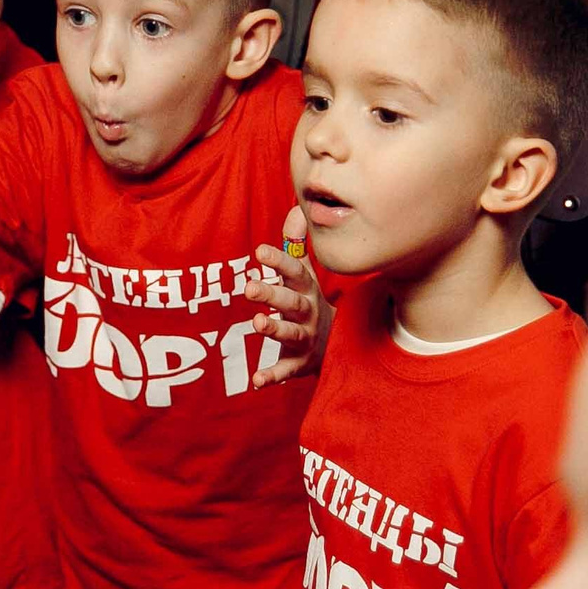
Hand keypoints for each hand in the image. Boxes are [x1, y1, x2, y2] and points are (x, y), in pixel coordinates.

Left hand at [247, 205, 330, 387]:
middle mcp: (307, 312)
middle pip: (290, 302)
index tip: (258, 252)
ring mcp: (306, 338)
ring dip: (274, 329)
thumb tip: (295, 208)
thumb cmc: (310, 301)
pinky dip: (272, 376)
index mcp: (307, 289)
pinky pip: (287, 370)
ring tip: (257, 323)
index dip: (278, 261)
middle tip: (249, 287)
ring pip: (291, 333)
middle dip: (271, 294)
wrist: (338, 343)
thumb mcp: (306, 274)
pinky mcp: (300, 362)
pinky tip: (256, 380)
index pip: (294, 272)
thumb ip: (296, 244)